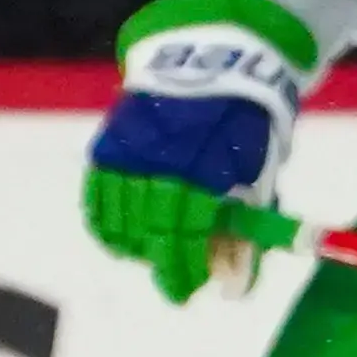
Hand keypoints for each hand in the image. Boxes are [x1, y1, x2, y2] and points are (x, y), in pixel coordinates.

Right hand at [86, 80, 279, 302]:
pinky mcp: (109, 145)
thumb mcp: (259, 178)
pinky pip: (97, 196)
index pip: (186, 235)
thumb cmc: (244, 131)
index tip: (185, 293)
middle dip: (161, 264)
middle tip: (174, 284)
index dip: (183, 269)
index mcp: (207, 172)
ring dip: (134, 247)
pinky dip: (105, 224)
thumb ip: (246, 233)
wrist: (210, 64)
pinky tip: (118, 241)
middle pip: (151, 230)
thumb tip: (233, 289)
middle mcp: (163, 164)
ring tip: (150, 258)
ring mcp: (131, 153)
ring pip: (120, 218)